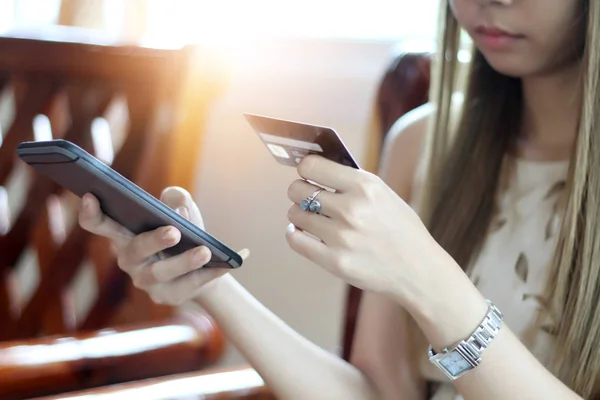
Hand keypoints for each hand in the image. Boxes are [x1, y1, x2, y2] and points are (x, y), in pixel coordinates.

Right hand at [78, 186, 248, 304]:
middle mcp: (131, 260)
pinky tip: (227, 264)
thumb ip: (177, 199)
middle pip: (136, 251)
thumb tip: (178, 203)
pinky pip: (190, 285)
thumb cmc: (184, 230)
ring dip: (185, 261)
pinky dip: (210, 273)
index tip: (92, 195)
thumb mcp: (182, 210)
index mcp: (126, 234)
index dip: (91, 213)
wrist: (204, 263)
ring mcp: (148, 281)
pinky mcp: (170, 296)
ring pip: (162, 273)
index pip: (99, 225)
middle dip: (154, 241)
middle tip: (174, 231)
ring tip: (205, 251)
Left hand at [286, 155, 456, 306]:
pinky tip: (302, 233)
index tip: (307, 174)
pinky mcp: (335, 262)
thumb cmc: (401, 230)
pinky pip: (296, 241)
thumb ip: (352, 182)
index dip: (305, 169)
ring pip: (295, 215)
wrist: (419, 270)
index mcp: (365, 186)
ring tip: (309, 218)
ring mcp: (342, 237)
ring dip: (298, 215)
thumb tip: (315, 170)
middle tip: (306, 198)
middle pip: (297, 189)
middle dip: (299, 191)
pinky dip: (294, 235)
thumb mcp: (384, 194)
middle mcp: (352, 209)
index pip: (312, 165)